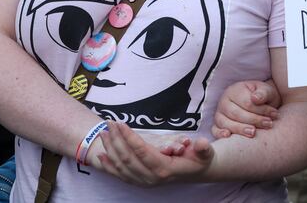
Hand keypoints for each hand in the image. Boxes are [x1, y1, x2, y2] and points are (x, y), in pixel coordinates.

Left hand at [96, 122, 213, 185]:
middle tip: (109, 123)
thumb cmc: (199, 159)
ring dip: (110, 149)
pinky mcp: (139, 182)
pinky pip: (120, 175)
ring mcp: (144, 182)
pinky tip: (101, 155)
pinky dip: (109, 165)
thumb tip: (202, 143)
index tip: (120, 123)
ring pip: (121, 166)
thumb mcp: (205, 152)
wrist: (196, 172)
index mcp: (164, 169)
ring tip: (103, 132)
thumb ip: (204, 148)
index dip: (129, 137)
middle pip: (128, 158)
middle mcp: (151, 178)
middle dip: (116, 139)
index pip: (142, 151)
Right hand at [211, 80, 280, 138]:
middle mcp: (224, 101)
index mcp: (235, 90)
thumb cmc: (262, 98)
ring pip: (226, 123)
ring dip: (241, 129)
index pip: (247, 102)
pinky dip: (220, 134)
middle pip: (236, 113)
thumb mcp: (266, 91)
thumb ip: (263, 93)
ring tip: (254, 132)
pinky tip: (228, 136)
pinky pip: (215, 130)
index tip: (274, 114)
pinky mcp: (217, 125)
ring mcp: (219, 114)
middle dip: (254, 120)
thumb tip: (256, 99)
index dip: (261, 110)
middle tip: (268, 124)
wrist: (258, 104)